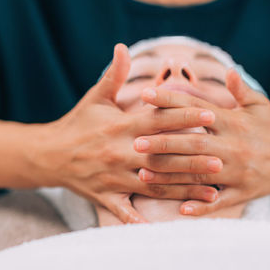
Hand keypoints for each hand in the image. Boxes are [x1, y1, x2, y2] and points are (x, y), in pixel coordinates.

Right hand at [32, 44, 221, 222]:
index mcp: (120, 127)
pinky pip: (128, 212)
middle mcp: (120, 153)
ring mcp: (114, 178)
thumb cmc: (77, 123)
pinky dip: (146, 220)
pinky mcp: (107, 197)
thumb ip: (113, 74)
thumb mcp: (95, 97)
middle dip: (192, 159)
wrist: (48, 154)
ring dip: (184, 189)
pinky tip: (169, 223)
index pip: (158, 120)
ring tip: (213, 192)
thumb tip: (123, 47)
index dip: (185, 116)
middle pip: (163, 157)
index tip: (211, 114)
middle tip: (222, 160)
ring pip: (155, 185)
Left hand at [134, 69, 269, 215]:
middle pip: (193, 144)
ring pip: (200, 173)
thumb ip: (241, 89)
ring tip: (143, 174)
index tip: (145, 95)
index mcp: (234, 122)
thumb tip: (228, 71)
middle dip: (163, 143)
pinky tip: (180, 209)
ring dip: (171, 175)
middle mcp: (234, 146)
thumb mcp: (260, 105)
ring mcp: (239, 171)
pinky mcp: (244, 192)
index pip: (196, 109)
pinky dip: (202, 206)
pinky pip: (220, 201)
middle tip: (135, 142)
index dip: (170, 100)